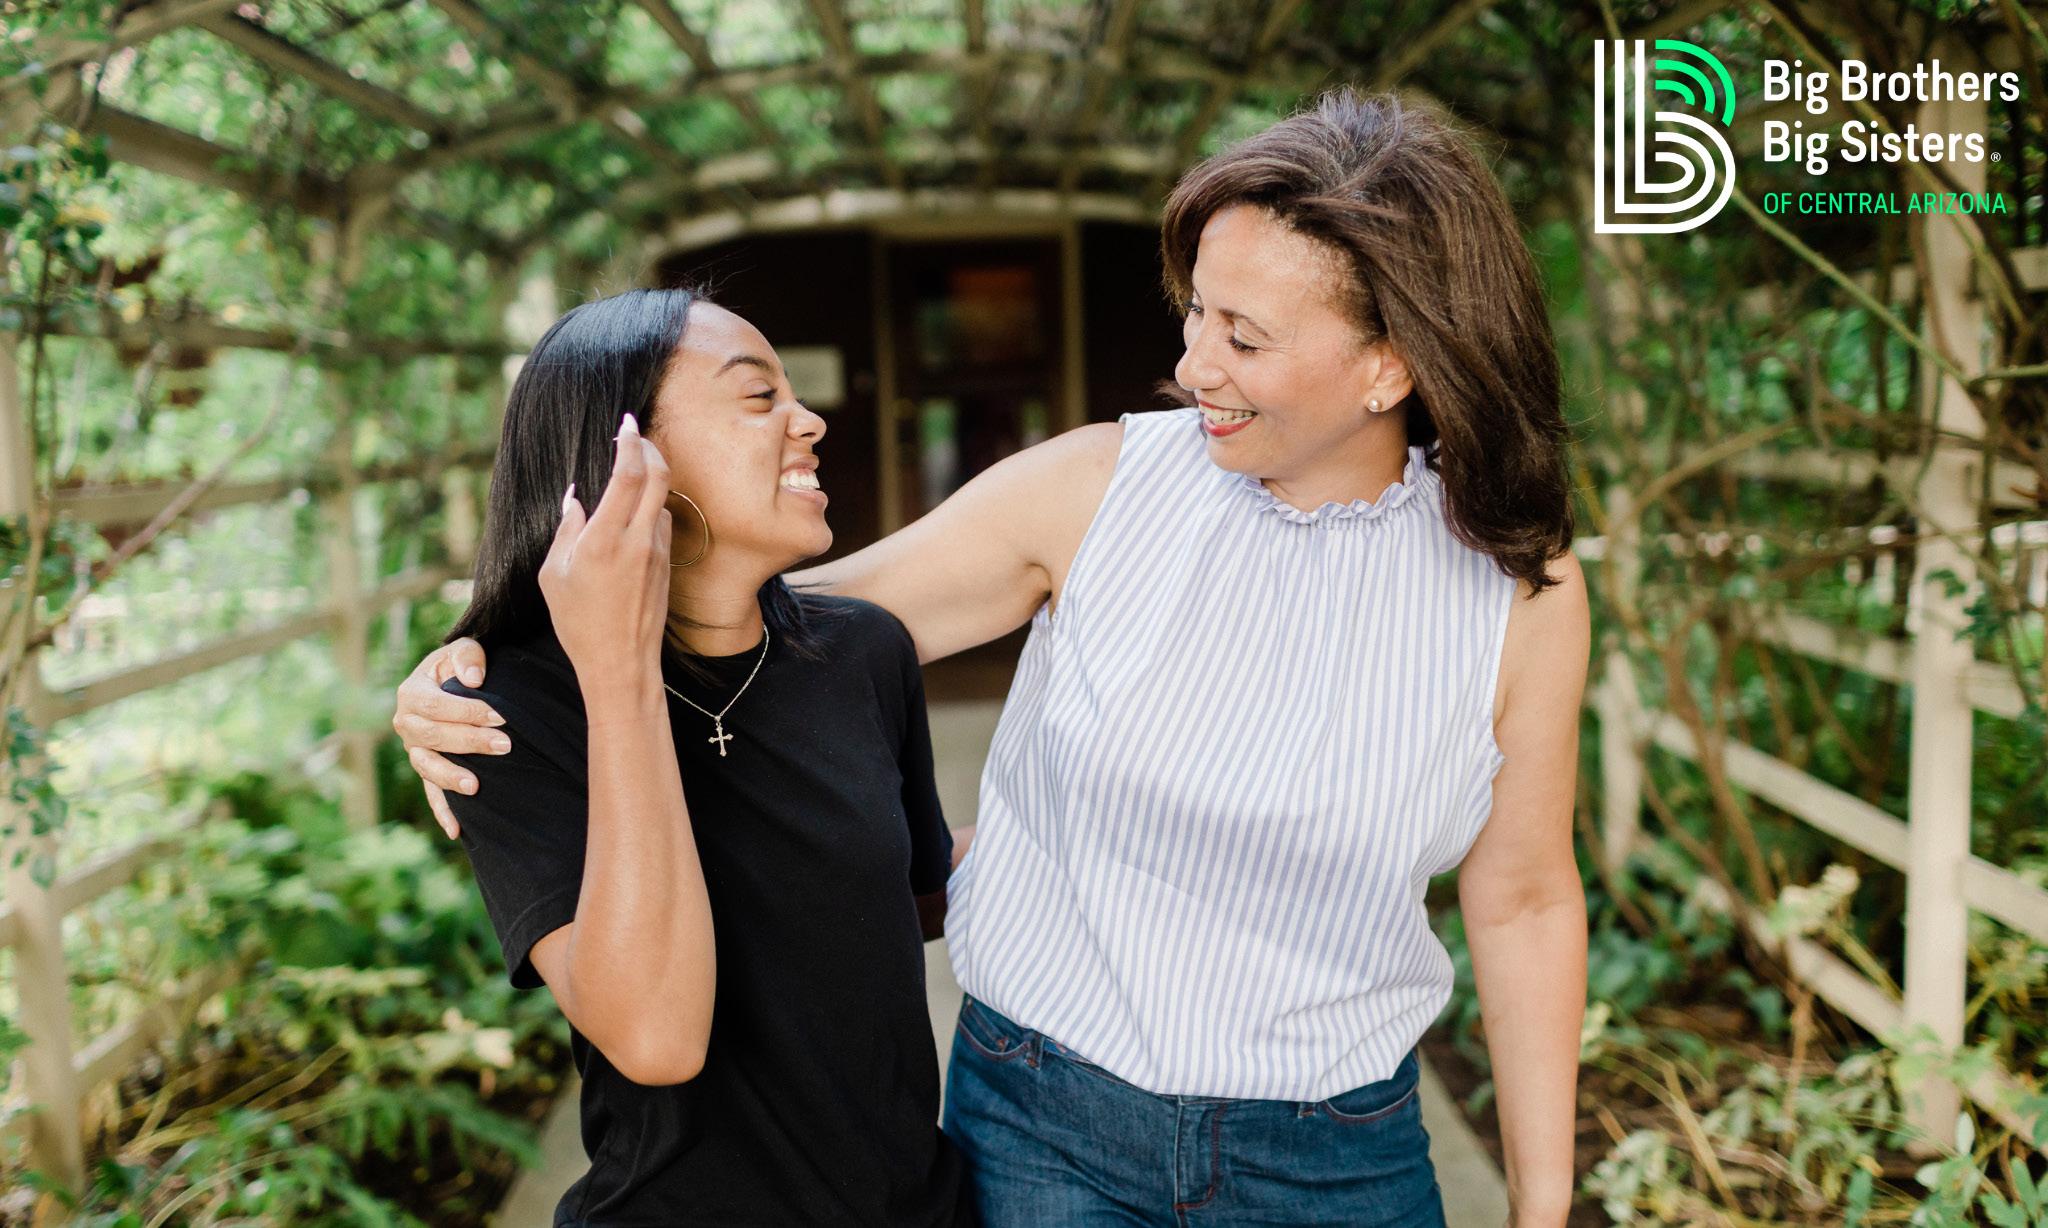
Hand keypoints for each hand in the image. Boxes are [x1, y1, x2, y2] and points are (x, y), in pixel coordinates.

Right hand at [392, 637, 503, 838]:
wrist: (454, 682)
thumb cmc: (461, 666)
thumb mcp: (463, 650)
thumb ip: (468, 656)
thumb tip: (474, 679)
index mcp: (412, 692)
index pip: (436, 705)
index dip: (467, 711)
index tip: (501, 716)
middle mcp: (406, 723)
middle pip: (432, 737)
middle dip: (469, 742)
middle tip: (505, 745)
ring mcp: (414, 750)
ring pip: (427, 766)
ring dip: (451, 777)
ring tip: (476, 786)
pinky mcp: (427, 769)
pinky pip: (430, 793)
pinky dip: (442, 811)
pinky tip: (456, 830)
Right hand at [541, 412, 672, 690]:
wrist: (622, 664)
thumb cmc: (579, 623)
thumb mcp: (555, 575)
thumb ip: (566, 530)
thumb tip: (575, 498)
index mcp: (605, 539)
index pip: (628, 474)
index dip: (630, 441)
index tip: (626, 422)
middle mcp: (638, 540)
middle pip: (658, 475)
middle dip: (650, 447)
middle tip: (635, 435)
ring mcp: (658, 552)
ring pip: (663, 499)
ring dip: (652, 478)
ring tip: (632, 470)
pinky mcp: (667, 565)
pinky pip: (663, 523)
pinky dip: (652, 507)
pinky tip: (635, 512)